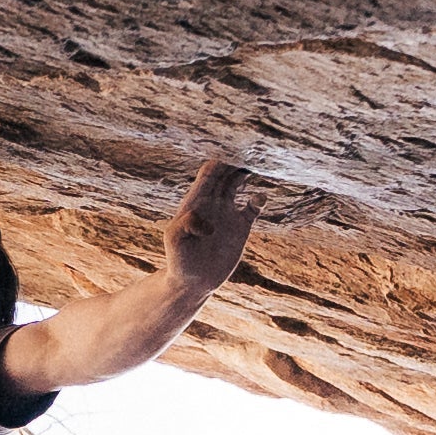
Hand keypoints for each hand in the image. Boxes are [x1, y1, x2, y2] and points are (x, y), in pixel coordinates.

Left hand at [160, 156, 264, 299]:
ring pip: (238, 183)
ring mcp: (227, 213)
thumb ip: (185, 224)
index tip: (231, 155)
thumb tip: (204, 218)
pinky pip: (253, 207)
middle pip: (226, 172)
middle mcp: (212, 202)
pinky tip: (259, 199)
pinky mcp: (240, 227)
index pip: (209, 172)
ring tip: (259, 165)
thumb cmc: (178, 260)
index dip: (220, 161)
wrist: (193, 282)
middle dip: (236, 160)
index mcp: (197, 200)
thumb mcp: (175, 241)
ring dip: (247, 173)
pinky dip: (259, 200)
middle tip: (251, 152)